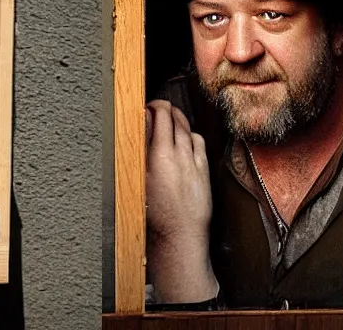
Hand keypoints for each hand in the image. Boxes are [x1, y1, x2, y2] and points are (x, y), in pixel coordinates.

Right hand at [145, 100, 216, 301]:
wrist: (180, 236)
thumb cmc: (155, 215)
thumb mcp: (139, 180)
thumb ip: (140, 150)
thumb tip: (140, 126)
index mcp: (159, 156)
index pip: (159, 116)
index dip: (153, 107)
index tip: (147, 106)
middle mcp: (178, 155)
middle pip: (174, 118)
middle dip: (165, 109)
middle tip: (157, 108)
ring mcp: (193, 161)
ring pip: (187, 128)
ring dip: (178, 119)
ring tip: (170, 119)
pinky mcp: (204, 169)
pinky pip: (199, 141)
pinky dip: (191, 135)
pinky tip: (186, 138)